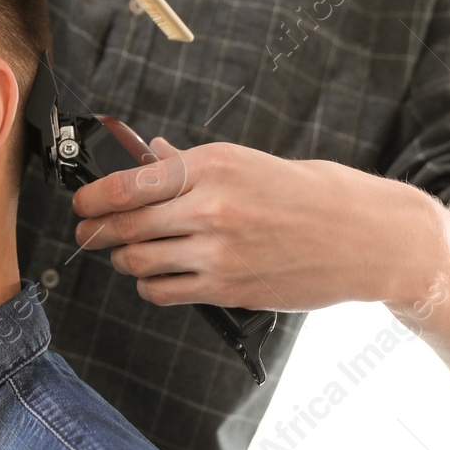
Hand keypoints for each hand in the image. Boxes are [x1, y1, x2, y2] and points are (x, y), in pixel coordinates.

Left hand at [69, 137, 445, 313]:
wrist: (369, 238)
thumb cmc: (315, 193)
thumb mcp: (250, 162)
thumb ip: (192, 165)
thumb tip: (148, 157)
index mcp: (213, 166)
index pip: (128, 184)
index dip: (92, 197)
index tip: (81, 202)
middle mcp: (210, 207)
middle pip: (125, 226)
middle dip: (96, 231)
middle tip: (87, 232)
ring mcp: (218, 252)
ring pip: (138, 262)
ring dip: (123, 259)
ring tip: (126, 253)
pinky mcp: (228, 288)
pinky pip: (164, 292)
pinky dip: (150, 286)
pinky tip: (157, 277)